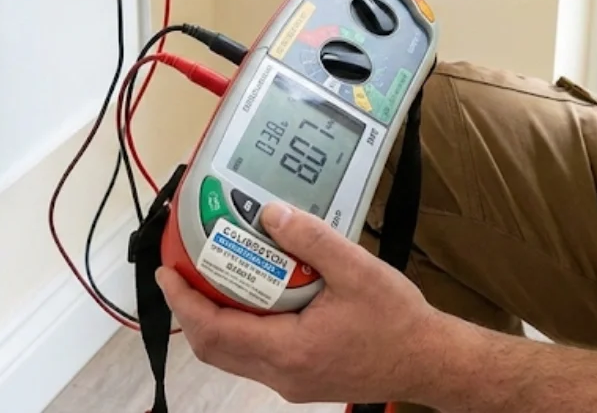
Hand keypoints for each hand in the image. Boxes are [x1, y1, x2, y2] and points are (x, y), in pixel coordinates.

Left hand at [157, 201, 445, 405]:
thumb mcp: (357, 270)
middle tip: (181, 272)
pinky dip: (239, 329)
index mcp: (288, 350)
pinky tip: (251, 297)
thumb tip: (270, 213)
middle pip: (213, 349)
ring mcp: (289, 382)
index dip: (183, 301)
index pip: (214, 330)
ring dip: (213, 320)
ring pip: (231, 356)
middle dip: (189, 310)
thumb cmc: (397, 320)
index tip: (167, 272)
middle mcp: (281, 374)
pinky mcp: (300, 379)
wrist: (429, 361)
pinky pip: (253, 357)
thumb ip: (312, 239)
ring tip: (209, 279)